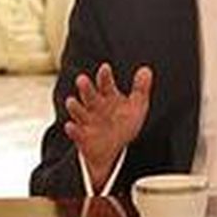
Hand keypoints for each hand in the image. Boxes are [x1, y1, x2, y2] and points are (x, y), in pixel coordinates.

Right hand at [64, 63, 152, 190]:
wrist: (113, 148)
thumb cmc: (124, 122)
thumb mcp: (136, 106)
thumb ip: (141, 88)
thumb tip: (146, 69)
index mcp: (108, 96)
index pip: (106, 84)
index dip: (105, 76)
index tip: (105, 68)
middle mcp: (95, 106)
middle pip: (89, 95)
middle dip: (86, 88)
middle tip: (81, 79)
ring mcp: (87, 121)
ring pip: (78, 111)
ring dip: (75, 107)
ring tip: (71, 101)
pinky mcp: (82, 137)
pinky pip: (76, 133)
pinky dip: (73, 129)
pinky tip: (70, 126)